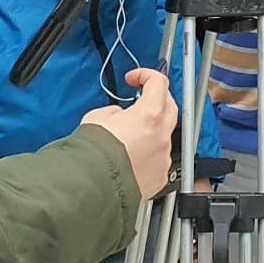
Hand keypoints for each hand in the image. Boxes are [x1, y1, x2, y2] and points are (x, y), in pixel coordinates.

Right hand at [80, 68, 178, 198]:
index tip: (133, 79)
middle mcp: (162, 135)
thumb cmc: (93, 154)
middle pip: (170, 106)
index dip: (145, 75)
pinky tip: (131, 157)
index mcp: (149, 115)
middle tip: (141, 98)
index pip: (159, 83)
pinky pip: (159, 157)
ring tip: (130, 134)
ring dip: (152, 129)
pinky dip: (149, 153)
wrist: (93, 188)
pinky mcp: (160, 175)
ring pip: (165, 135)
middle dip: (157, 98)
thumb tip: (119, 116)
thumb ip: (114, 111)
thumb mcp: (97, 118)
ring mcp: (163, 156)